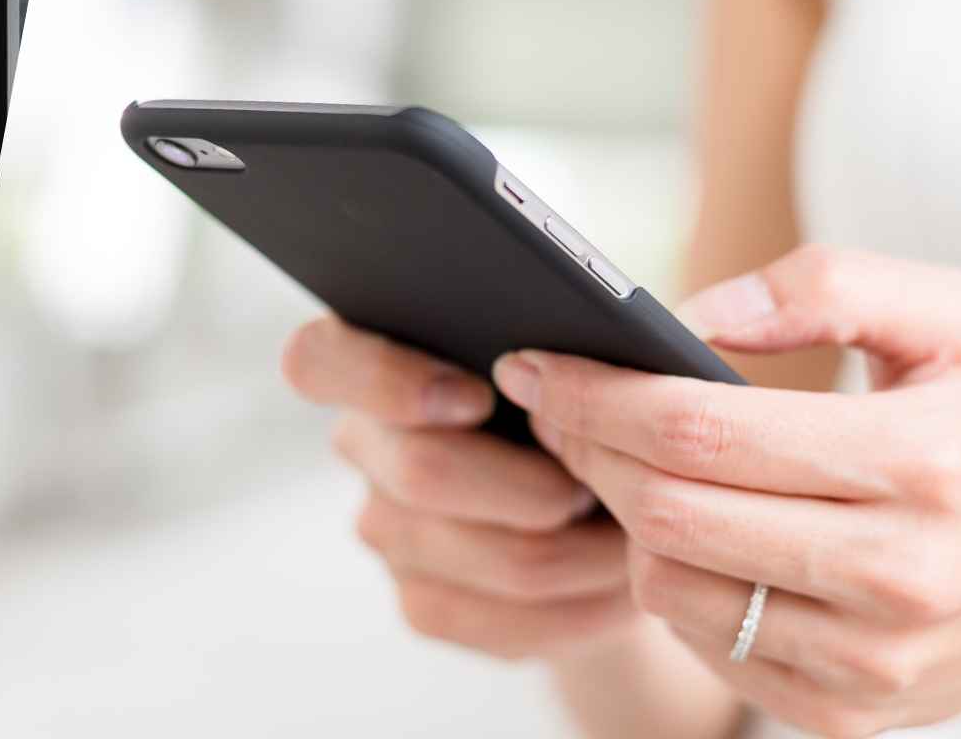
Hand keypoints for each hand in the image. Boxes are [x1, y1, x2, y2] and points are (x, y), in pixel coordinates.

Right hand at [282, 317, 632, 660]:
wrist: (610, 518)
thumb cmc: (595, 410)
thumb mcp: (594, 354)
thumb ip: (584, 340)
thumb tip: (614, 348)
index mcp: (377, 356)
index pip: (317, 360)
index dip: (381, 379)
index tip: (476, 394)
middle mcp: (366, 446)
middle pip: (424, 472)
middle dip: (540, 484)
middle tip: (608, 480)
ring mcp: (388, 530)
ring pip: (495, 556)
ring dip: (590, 552)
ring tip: (643, 530)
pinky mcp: (424, 604)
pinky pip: (510, 621)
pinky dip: (586, 607)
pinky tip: (619, 584)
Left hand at [496, 245, 960, 737]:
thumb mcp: (956, 321)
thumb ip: (833, 285)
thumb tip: (696, 316)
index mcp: (923, 464)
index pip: (695, 430)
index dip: (595, 395)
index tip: (535, 365)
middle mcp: (901, 577)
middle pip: (663, 510)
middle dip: (586, 449)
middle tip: (556, 406)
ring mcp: (874, 661)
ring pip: (666, 585)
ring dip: (624, 517)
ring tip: (624, 463)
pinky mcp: (848, 716)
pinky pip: (704, 643)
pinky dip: (676, 581)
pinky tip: (686, 532)